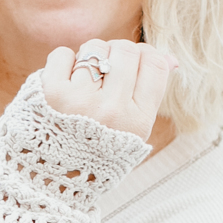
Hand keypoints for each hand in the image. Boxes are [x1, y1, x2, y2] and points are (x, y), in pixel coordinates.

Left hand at [42, 38, 176, 144]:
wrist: (53, 174)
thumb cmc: (98, 148)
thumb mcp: (132, 131)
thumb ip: (151, 94)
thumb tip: (171, 58)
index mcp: (138, 121)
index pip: (155, 64)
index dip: (145, 55)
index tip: (133, 63)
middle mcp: (112, 111)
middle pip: (126, 50)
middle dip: (116, 53)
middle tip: (105, 71)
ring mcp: (80, 101)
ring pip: (95, 48)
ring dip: (89, 57)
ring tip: (84, 79)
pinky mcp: (51, 93)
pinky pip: (62, 54)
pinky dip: (62, 63)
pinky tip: (63, 83)